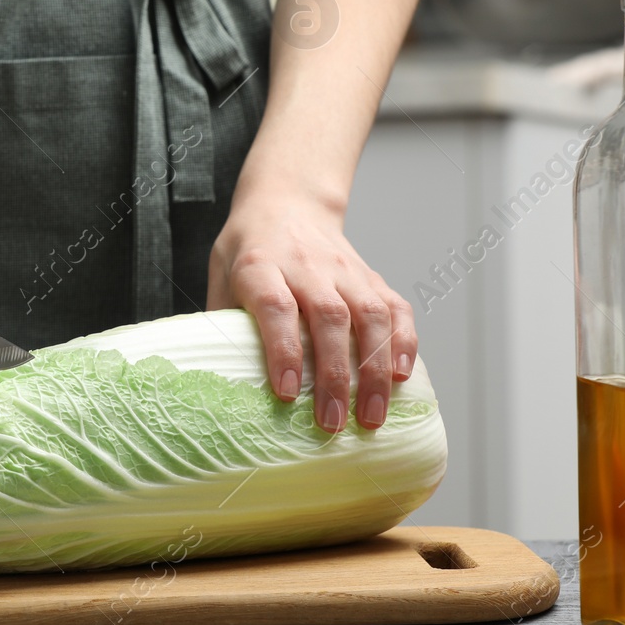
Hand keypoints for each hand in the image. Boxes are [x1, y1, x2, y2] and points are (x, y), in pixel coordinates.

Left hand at [207, 195, 415, 431]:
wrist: (287, 202)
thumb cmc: (249, 250)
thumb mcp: (220, 275)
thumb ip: (222, 323)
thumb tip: (220, 382)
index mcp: (261, 264)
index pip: (276, 306)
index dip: (283, 350)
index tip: (285, 394)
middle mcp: (306, 264)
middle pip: (328, 317)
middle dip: (335, 374)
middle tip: (333, 422)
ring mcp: (344, 269)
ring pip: (369, 314)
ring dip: (374, 368)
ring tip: (372, 415)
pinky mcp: (370, 275)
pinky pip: (395, 306)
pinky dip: (404, 341)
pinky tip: (400, 376)